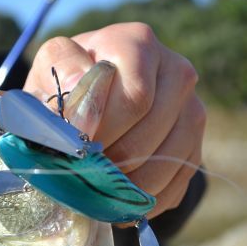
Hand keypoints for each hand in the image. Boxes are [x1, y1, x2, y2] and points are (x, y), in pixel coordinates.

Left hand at [24, 23, 204, 219]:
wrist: (95, 99)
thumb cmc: (67, 86)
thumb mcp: (50, 70)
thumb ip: (59, 73)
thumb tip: (78, 92)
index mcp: (136, 44)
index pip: (135, 98)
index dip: (105, 131)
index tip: (76, 149)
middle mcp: (175, 70)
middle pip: (152, 130)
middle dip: (113, 159)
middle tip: (84, 174)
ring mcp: (191, 109)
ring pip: (168, 159)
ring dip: (129, 185)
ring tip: (98, 192)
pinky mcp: (195, 143)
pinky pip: (178, 180)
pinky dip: (147, 200)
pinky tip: (119, 201)